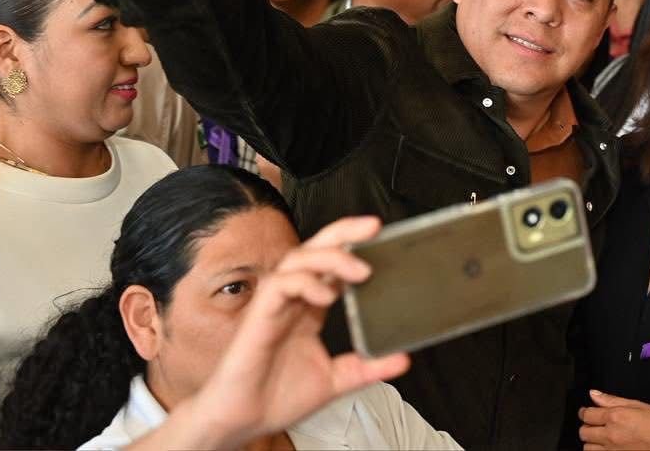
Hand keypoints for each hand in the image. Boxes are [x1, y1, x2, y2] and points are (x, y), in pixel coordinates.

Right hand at [167, 217, 408, 448]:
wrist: (245, 421)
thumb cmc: (278, 397)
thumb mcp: (336, 380)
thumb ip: (367, 367)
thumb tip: (403, 359)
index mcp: (310, 309)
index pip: (332, 265)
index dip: (354, 247)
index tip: (383, 240)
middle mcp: (294, 299)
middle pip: (316, 249)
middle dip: (344, 232)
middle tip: (374, 227)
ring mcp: (276, 304)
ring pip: (299, 259)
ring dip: (330, 257)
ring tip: (360, 271)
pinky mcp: (259, 315)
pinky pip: (280, 284)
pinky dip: (305, 282)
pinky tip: (326, 296)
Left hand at [578, 390, 649, 450]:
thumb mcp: (639, 405)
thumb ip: (613, 400)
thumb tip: (594, 394)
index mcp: (616, 417)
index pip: (587, 414)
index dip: (585, 412)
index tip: (588, 412)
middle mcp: (611, 435)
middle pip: (583, 432)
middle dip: (587, 427)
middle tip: (596, 425)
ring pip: (587, 448)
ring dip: (592, 442)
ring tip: (602, 438)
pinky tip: (609, 448)